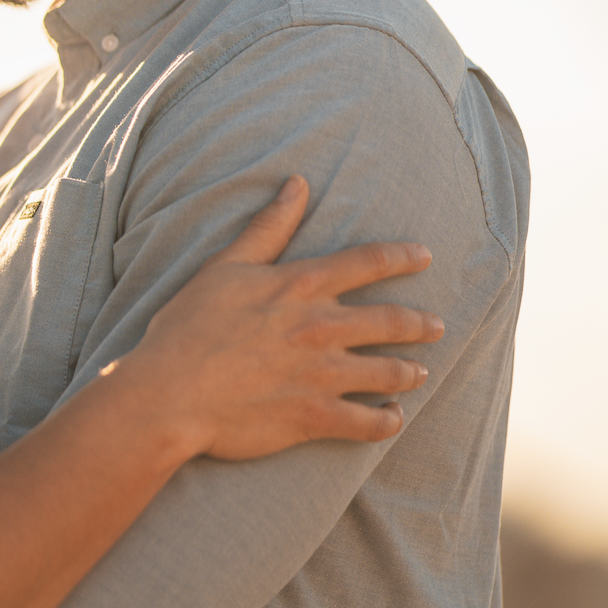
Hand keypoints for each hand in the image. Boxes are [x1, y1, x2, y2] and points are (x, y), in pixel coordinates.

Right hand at [130, 176, 442, 459]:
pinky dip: (386, 422)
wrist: (169, 393)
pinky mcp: (315, 417)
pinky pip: (368, 423)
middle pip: (391, 321)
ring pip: (388, 373)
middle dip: (420, 324)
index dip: (402, 256)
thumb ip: (268, 228)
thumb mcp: (225, 266)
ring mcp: (322, 375)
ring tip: (419, 373)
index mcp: (300, 286)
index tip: (425, 256)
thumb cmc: (189, 327)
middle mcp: (320, 328)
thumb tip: (298, 184)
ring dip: (409, 372)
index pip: (368, 262)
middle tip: (437, 326)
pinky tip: (391, 419)